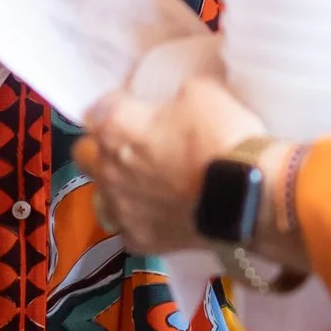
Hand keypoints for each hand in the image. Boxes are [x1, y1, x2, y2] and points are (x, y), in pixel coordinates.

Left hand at [76, 72, 268, 254]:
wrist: (245, 198)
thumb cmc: (220, 138)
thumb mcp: (203, 91)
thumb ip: (177, 93)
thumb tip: (176, 99)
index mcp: (117, 127)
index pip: (98, 108)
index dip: (116, 103)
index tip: (132, 104)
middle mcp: (109, 169)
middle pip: (84, 153)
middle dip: (100, 144)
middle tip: (130, 141)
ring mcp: (122, 209)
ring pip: (99, 195)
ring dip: (113, 185)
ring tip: (140, 182)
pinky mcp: (140, 240)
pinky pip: (126, 227)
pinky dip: (137, 219)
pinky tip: (157, 212)